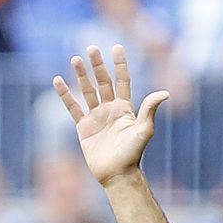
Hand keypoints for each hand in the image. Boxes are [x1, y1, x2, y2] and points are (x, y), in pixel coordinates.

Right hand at [52, 44, 169, 187]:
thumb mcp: (144, 130)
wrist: (117, 174)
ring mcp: (96, 117)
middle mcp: (110, 109)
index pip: (122, 81)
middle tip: (91, 47)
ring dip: (81, 75)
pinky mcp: (83, 127)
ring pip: (87, 91)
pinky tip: (58, 80)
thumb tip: (165, 93)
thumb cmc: (133, 154)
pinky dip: (65, 95)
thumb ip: (150, 109)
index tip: (117, 47)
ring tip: (75, 59)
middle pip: (103, 82)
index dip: (120, 64)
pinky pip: (73, 107)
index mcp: (125, 108)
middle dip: (97, 65)